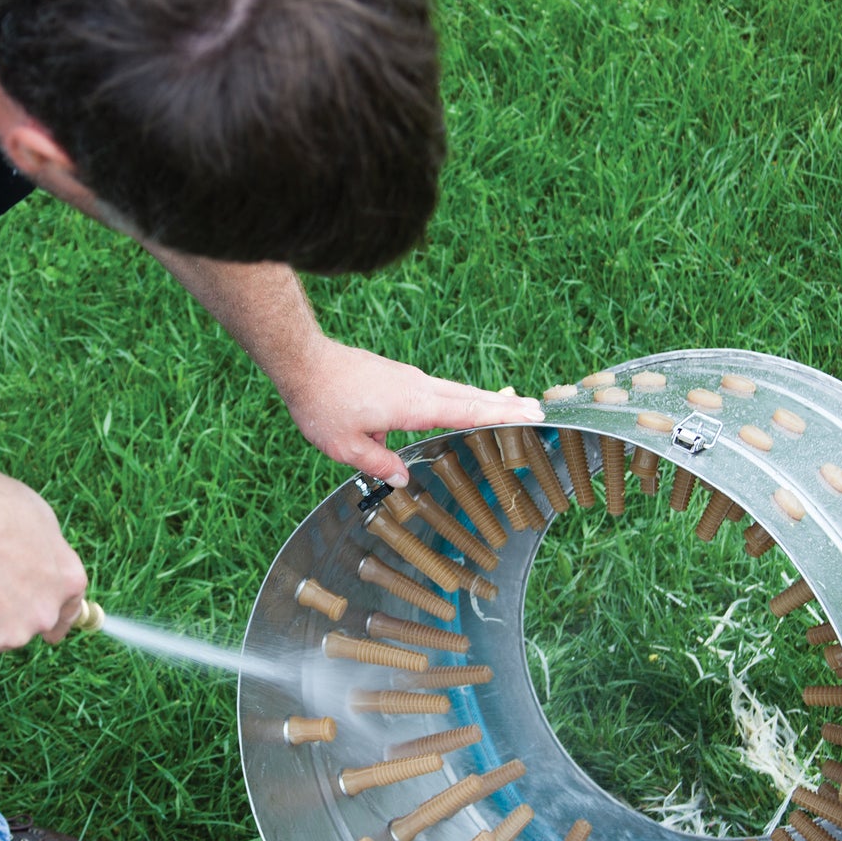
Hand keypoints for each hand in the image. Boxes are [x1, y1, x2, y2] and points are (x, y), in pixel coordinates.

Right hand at [0, 460, 88, 661]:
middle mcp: (44, 613)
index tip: (51, 633)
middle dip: (4, 614)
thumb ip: (41, 549)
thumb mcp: (30, 514)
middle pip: (26, 625)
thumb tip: (33, 559)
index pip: (71, 611)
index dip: (58, 621)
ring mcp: (8, 635)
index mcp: (65, 578)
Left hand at [277, 338, 544, 485]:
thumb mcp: (346, 447)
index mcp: (412, 405)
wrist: (303, 362)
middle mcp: (418, 387)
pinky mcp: (398, 377)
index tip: (531, 414)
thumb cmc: (323, 404)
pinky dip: (461, 396)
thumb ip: (378, 462)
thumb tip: (403, 478)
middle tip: (538, 409)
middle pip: (470, 397)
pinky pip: (439, 389)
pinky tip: (463, 404)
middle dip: (505, 404)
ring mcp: (409, 379)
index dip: (500, 414)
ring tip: (513, 404)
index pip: (466, 411)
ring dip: (485, 399)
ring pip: (456, 390)